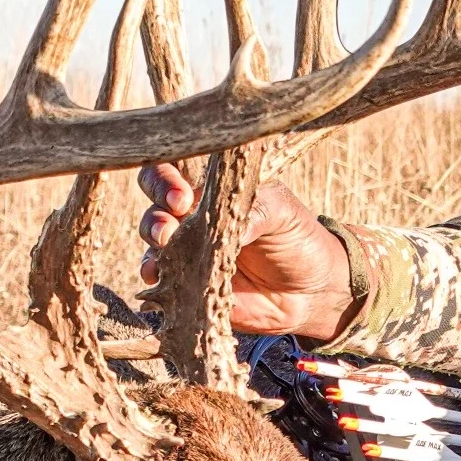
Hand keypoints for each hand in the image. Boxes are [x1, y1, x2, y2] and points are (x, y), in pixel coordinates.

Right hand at [136, 163, 358, 343]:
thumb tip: (229, 228)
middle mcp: (194, 212)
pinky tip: (156, 274)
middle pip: (155, 198)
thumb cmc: (297, 240)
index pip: (177, 168)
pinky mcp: (186, 278)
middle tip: (170, 227)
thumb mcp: (285, 214)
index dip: (168, 177)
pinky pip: (159, 272)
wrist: (309, 292)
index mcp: (215, 188)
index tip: (182, 197)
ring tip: (164, 246)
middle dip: (157, 209)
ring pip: (152, 234)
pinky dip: (153, 271)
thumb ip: (257, 212)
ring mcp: (186, 245)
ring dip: (152, 238)